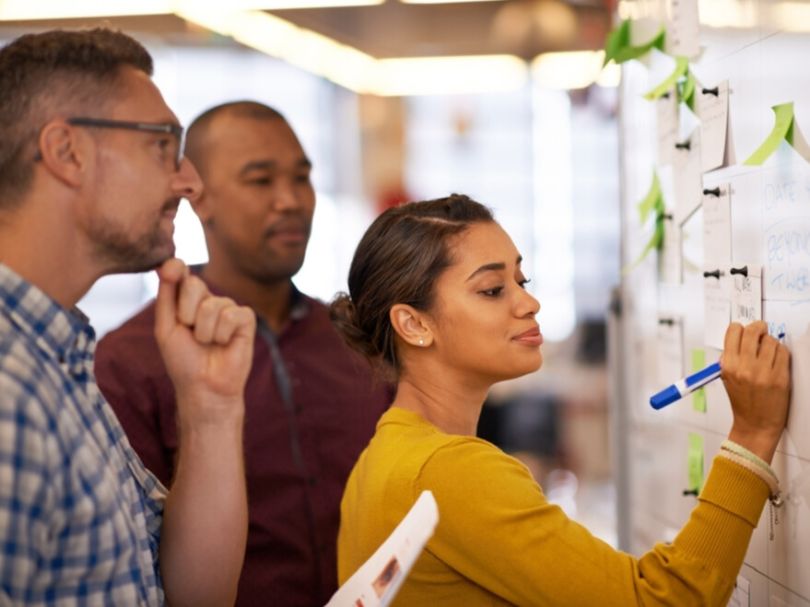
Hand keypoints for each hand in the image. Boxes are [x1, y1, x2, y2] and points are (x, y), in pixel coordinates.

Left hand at [154, 259, 255, 423]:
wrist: (203, 387)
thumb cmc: (183, 360)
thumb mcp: (165, 328)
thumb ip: (166, 296)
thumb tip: (167, 264)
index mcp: (186, 299)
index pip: (180, 272)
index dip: (175, 267)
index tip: (171, 268)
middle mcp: (208, 299)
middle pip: (194, 284)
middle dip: (185, 313)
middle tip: (190, 332)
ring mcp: (228, 307)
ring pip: (212, 305)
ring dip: (203, 332)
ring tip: (207, 344)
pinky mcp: (246, 319)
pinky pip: (230, 316)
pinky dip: (221, 335)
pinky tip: (224, 344)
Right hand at [721, 321, 790, 462]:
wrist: (756, 424)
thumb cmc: (743, 402)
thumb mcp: (727, 378)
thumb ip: (732, 357)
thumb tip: (742, 337)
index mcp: (728, 366)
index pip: (733, 331)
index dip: (741, 328)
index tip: (745, 330)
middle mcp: (744, 367)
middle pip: (753, 331)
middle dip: (758, 328)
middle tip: (761, 331)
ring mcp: (763, 372)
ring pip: (770, 340)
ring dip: (771, 343)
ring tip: (768, 352)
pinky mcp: (780, 377)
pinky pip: (783, 352)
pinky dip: (781, 353)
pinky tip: (776, 360)